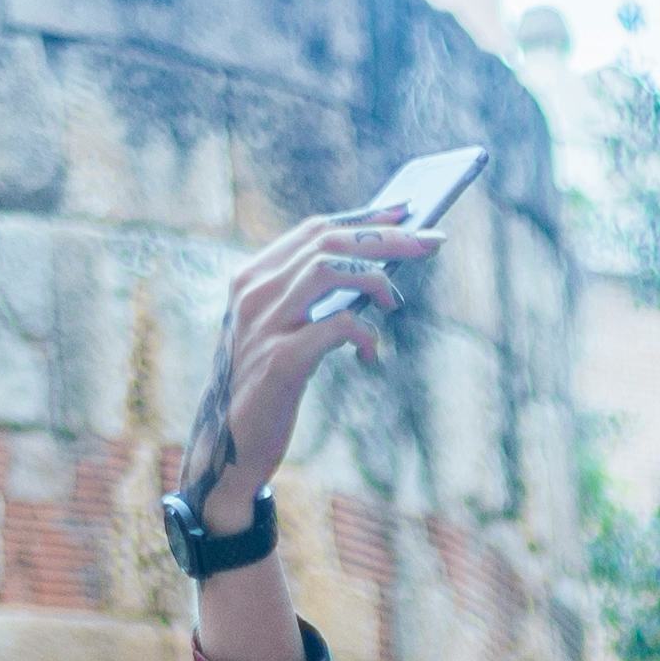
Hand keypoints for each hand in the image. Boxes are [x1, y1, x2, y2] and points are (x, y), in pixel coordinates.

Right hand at [177, 205, 443, 520]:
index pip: (314, 231)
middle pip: (328, 242)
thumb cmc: (264, 389)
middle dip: (386, 237)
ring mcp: (264, 324)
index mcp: (252, 279)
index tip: (405, 212)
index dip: (363, 218)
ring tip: (396, 300)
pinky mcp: (279, 361)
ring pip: (328, 269)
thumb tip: (373, 276)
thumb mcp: (281, 333)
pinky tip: (372, 355)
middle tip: (431, 241)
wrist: (228, 449)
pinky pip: (335, 327)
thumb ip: (310, 301)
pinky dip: (364, 334)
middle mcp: (254, 292)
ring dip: (376, 276)